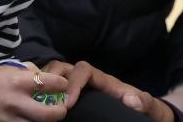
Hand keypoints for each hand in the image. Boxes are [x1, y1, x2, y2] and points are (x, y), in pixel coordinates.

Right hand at [0, 65, 68, 121]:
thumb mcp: (13, 68)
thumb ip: (32, 73)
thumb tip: (51, 82)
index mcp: (19, 81)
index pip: (50, 84)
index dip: (62, 85)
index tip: (63, 86)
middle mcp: (14, 102)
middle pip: (47, 115)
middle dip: (60, 113)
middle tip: (61, 110)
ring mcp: (7, 119)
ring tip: (46, 117)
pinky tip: (30, 120)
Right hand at [43, 60, 173, 121]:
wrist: (145, 113)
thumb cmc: (144, 109)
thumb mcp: (148, 106)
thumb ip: (143, 102)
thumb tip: (131, 99)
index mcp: (103, 80)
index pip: (84, 70)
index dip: (74, 83)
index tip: (68, 104)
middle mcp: (88, 81)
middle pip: (63, 68)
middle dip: (49, 78)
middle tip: (42, 99)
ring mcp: (78, 88)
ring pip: (54, 76)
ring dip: (42, 84)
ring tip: (35, 101)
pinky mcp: (72, 98)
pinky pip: (52, 91)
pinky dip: (42, 94)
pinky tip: (36, 107)